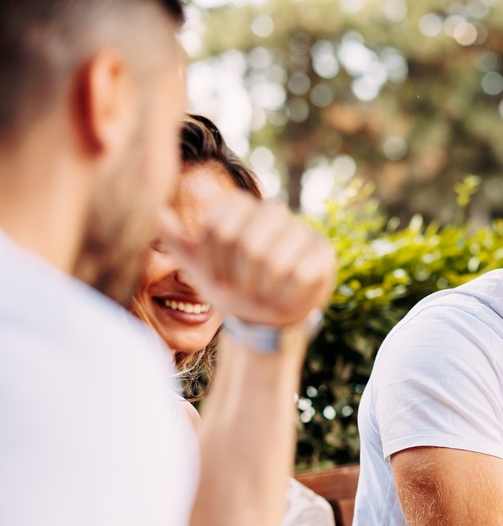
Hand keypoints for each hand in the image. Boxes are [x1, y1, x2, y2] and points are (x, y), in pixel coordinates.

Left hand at [158, 192, 335, 327]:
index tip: (220, 276)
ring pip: (274, 261)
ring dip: (263, 287)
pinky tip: (288, 293)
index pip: (219, 229)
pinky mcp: (323, 253)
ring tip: (265, 290)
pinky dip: (288, 292)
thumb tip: (155, 212)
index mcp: (243, 208)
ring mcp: (302, 231)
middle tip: (244, 286)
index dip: (215, 261)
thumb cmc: (231, 286)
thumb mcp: (197, 266)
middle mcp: (275, 212)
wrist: (264, 317)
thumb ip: (175, 238)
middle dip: (239, 276)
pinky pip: (301, 273)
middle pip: (246, 243)